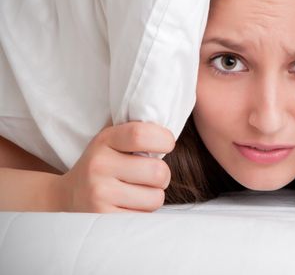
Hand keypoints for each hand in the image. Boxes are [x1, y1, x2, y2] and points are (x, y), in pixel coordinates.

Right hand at [57, 121, 174, 212]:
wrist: (66, 197)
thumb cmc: (103, 165)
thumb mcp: (112, 142)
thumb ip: (138, 135)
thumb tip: (170, 138)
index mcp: (105, 140)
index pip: (141, 134)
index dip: (164, 139)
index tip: (166, 144)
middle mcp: (99, 165)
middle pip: (158, 171)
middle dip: (163, 175)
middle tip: (151, 176)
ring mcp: (100, 194)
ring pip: (156, 197)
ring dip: (154, 196)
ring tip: (139, 192)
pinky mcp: (103, 219)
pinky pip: (144, 217)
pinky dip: (144, 212)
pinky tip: (129, 205)